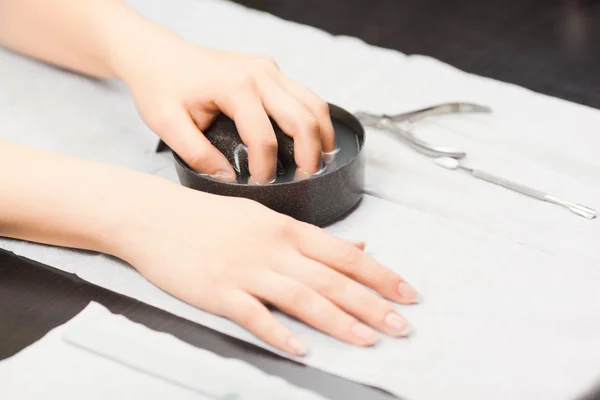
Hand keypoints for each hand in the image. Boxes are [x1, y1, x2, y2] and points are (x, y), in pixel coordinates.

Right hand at [112, 185, 419, 355]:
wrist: (156, 216)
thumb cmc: (210, 217)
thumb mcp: (265, 218)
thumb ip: (311, 238)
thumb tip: (356, 247)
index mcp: (287, 229)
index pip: (344, 254)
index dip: (380, 274)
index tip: (407, 292)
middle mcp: (273, 249)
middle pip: (332, 280)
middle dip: (372, 304)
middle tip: (401, 326)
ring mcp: (246, 270)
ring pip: (302, 298)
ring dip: (338, 322)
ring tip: (367, 340)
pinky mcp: (219, 291)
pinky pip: (254, 315)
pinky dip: (279, 333)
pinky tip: (301, 349)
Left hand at [113, 27, 334, 183]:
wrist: (159, 55)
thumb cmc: (161, 87)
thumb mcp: (167, 125)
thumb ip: (198, 156)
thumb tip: (228, 179)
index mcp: (235, 86)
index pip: (264, 138)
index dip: (265, 169)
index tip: (258, 186)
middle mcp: (259, 73)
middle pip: (303, 119)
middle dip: (310, 156)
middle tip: (305, 181)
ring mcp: (268, 69)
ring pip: (313, 103)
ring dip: (322, 136)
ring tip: (319, 165)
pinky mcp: (271, 70)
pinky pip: (305, 96)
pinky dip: (314, 120)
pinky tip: (312, 141)